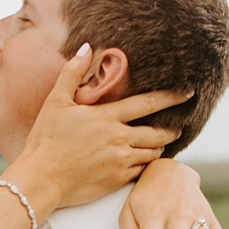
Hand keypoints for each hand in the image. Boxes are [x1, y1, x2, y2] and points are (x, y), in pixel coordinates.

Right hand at [4, 46, 186, 217]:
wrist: (42, 178)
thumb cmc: (46, 140)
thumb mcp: (56, 101)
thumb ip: (72, 73)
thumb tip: (86, 48)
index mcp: (107, 117)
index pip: (147, 104)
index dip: (169, 98)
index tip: (186, 94)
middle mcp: (119, 139)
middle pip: (157, 133)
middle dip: (170, 130)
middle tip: (177, 128)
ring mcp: (121, 161)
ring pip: (153, 154)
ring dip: (158, 148)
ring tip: (159, 144)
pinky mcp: (118, 180)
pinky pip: (142, 171)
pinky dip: (146, 165)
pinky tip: (143, 162)